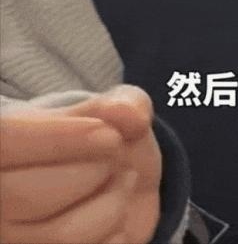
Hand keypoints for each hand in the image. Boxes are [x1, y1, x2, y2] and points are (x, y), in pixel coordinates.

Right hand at [0, 85, 161, 243]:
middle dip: (93, 171)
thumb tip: (128, 114)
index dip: (58, 139)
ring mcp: (11, 240)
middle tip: (118, 153)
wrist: (108, 189)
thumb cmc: (101, 144)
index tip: (109, 135)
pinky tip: (116, 212)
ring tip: (124, 179)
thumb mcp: (113, 111)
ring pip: (60, 236)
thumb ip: (122, 104)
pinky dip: (115, 233)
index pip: (5, 142)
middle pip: (27, 196)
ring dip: (113, 202)